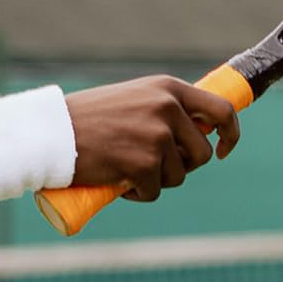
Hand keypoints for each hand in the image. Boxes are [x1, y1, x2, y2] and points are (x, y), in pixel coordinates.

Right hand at [65, 76, 239, 200]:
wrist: (52, 132)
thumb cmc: (88, 118)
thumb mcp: (134, 99)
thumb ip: (164, 109)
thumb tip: (198, 135)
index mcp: (168, 88)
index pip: (222, 109)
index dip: (230, 133)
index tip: (221, 150)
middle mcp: (168, 107)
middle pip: (201, 152)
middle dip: (183, 166)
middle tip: (154, 167)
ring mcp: (157, 135)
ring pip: (178, 175)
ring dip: (156, 180)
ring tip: (127, 169)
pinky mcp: (144, 163)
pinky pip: (154, 192)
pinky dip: (138, 194)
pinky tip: (118, 183)